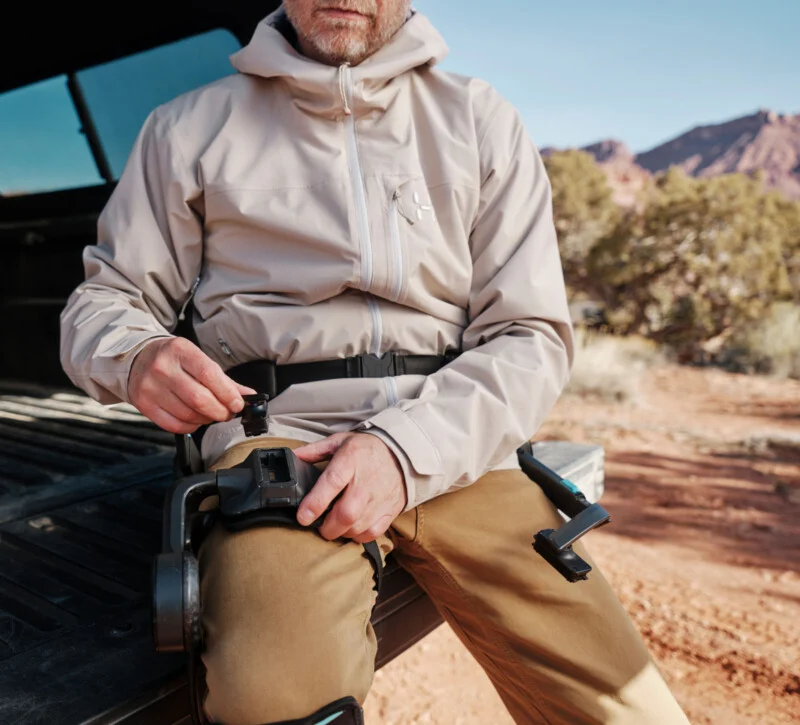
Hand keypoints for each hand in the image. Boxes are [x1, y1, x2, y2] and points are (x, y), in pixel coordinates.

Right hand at [128, 337, 254, 433]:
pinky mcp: (144, 405)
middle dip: (220, 411)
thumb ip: (223, 378)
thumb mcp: (196, 358)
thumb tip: (248, 395)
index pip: (209, 374)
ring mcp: (151, 387)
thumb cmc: (172, 358)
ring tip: (211, 414)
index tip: (238, 403)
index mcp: (180, 350)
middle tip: (227, 413)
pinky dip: (191, 426)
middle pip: (199, 398)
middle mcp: (163, 367)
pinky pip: (174, 425)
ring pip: (188, 414)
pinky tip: (196, 419)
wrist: (136, 358)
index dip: (228, 393)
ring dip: (207, 419)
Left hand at [293, 432, 406, 542]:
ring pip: (358, 526)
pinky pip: (374, 532)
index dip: (315, 503)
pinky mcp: (390, 509)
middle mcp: (366, 480)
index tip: (303, 516)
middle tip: (319, 526)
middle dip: (327, 527)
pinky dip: (359, 536)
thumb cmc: (367, 448)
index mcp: (351, 459)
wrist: (402, 452)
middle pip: (346, 513)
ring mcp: (380, 497)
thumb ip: (315, 450)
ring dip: (342, 532)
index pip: (332, 483)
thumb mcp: (340, 441)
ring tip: (334, 527)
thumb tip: (293, 457)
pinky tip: (352, 529)